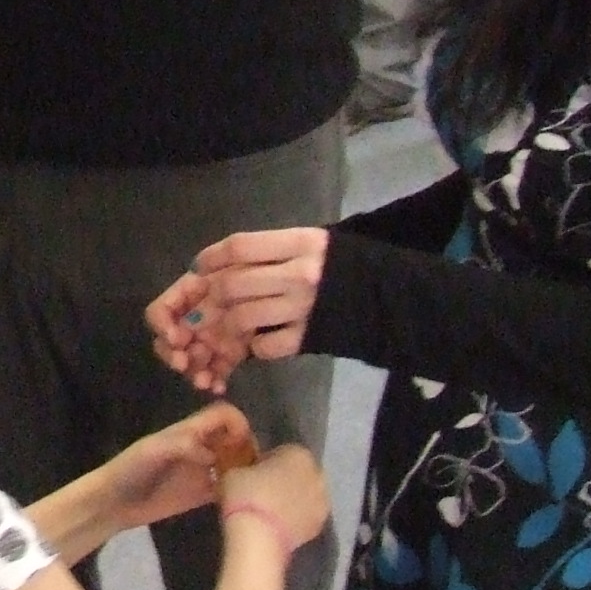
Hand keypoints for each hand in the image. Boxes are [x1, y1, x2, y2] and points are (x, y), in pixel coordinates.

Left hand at [78, 403, 262, 537]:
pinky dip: (237, 491)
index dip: (238, 423)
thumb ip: (182, 445)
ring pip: (234, 463)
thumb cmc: (131, 469)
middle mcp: (201, 448)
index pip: (223, 415)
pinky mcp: (200, 494)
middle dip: (248, 448)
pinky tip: (241, 501)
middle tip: (254, 469)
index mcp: (189, 431)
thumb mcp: (153, 450)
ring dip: (246, 470)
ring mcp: (202, 472)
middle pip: (234, 438)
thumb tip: (213, 455)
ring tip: (254, 486)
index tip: (244, 444)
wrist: (114, 502)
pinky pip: (226, 488)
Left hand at [146, 227, 330, 388]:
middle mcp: (299, 274)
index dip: (212, 258)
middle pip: (233, 284)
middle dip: (210, 297)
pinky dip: (252, 346)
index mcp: (300, 243)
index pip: (240, 247)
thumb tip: (223, 264)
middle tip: (205, 304)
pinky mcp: (308, 339)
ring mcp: (303, 309)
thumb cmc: (347, 266)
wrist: (390, 299)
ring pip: (242, 318)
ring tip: (221, 327)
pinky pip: (264, 346)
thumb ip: (274, 250)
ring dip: (224, 325)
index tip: (200, 267)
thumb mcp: (314, 243)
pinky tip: (256, 341)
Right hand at [220, 444, 330, 553]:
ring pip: (304, 495)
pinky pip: (304, 516)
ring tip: (267, 512)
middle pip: (298, 473)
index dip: (265, 462)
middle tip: (259, 492)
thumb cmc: (245, 496)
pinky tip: (276, 526)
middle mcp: (317, 474)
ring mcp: (323, 502)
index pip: (282, 452)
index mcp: (298, 453)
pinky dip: (294, 518)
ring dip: (291, 500)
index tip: (250, 473)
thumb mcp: (232, 471)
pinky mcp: (320, 527)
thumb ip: (244, 466)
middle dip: (283, 480)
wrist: (260, 538)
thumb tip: (246, 470)